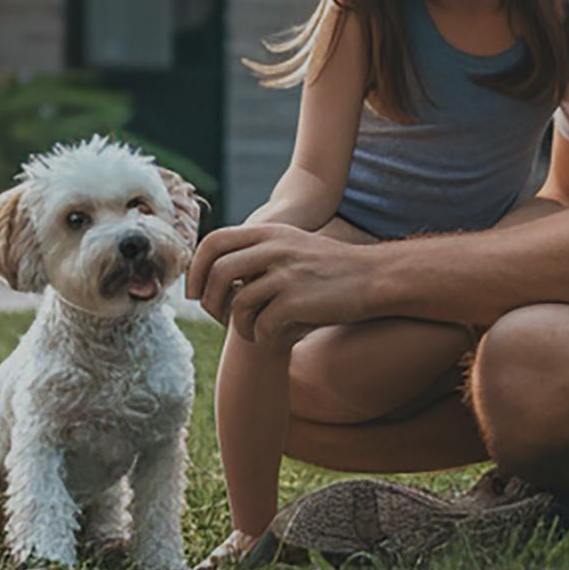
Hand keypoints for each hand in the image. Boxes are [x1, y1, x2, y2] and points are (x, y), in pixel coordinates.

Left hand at [189, 223, 382, 341]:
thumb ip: (259, 252)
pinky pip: (262, 324)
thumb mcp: (292, 245)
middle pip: (219, 273)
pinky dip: (261, 336)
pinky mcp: (297, 301)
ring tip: (251, 331)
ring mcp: (286, 274)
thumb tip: (218, 271)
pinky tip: (272, 337)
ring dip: (237, 325)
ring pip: (238, 303)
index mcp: (269, 232)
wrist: (374, 278)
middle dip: (209, 301)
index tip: (193, 291)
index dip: (196, 268)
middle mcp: (274, 248)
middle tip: (217, 318)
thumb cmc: (330, 269)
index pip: (214, 242)